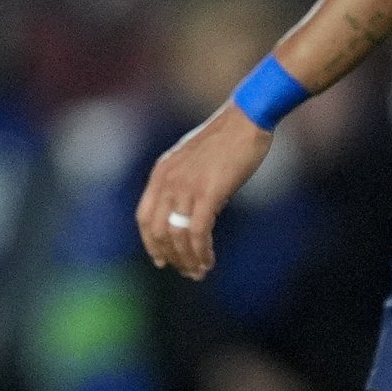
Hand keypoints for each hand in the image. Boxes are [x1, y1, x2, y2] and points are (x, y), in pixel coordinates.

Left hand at [135, 110, 271, 279]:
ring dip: (187, 259)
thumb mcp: (193, 160)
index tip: (161, 260)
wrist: (246, 118)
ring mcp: (186, 186)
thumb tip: (190, 214)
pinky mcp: (208, 192)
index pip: (144, 217)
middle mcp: (168, 180)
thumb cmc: (226, 139)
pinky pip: (197, 232)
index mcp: (161, 172)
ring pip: (177, 236)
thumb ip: (184, 183)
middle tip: (187, 271)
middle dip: (171, 257)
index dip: (150, 243)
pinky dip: (201, 251)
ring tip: (200, 271)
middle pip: (158, 232)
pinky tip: (209, 261)